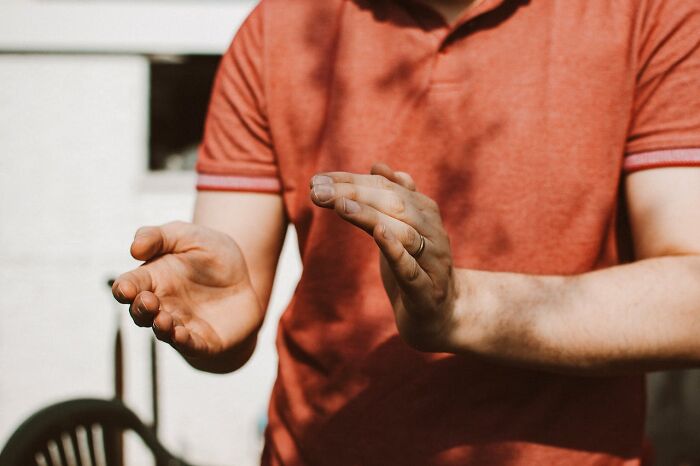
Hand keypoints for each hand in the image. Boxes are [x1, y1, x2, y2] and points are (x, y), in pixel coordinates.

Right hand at [112, 222, 262, 361]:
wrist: (245, 275)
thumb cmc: (209, 253)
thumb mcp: (186, 236)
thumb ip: (158, 237)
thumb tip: (134, 249)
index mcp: (152, 279)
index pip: (129, 286)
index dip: (125, 289)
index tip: (127, 289)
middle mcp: (162, 305)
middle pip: (141, 312)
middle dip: (141, 309)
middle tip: (147, 300)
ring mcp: (182, 324)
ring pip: (163, 332)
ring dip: (160, 327)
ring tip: (162, 319)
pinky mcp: (204, 340)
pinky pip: (191, 345)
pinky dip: (184, 342)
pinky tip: (180, 335)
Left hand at [309, 164, 459, 351]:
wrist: (441, 316)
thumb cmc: (416, 268)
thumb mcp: (403, 230)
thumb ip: (394, 198)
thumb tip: (378, 166)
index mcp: (424, 212)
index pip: (385, 186)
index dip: (351, 180)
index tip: (316, 179)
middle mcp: (432, 231)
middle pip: (394, 203)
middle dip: (354, 193)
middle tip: (317, 190)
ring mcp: (433, 262)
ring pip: (404, 232)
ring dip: (370, 215)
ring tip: (340, 205)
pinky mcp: (427, 291)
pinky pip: (411, 268)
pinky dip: (396, 250)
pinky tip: (379, 234)